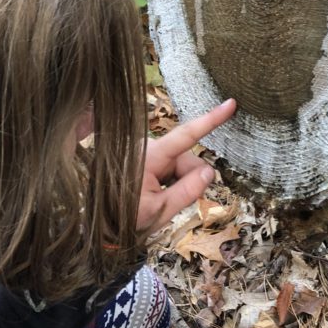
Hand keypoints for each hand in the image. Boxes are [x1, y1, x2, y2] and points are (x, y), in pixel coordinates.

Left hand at [137, 98, 235, 234]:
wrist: (98, 224)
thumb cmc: (125, 217)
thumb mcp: (161, 209)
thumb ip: (188, 190)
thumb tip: (210, 171)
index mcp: (149, 156)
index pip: (186, 135)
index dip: (210, 120)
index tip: (230, 104)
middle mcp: (147, 147)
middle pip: (186, 158)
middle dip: (190, 178)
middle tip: (175, 201)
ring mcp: (144, 151)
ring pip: (179, 163)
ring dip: (178, 181)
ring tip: (158, 200)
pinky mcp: (142, 156)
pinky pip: (168, 165)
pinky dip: (169, 180)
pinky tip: (155, 193)